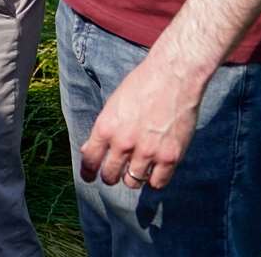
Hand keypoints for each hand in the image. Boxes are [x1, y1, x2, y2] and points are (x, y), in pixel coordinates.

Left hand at [78, 54, 202, 190]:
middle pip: (110, 175)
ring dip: (132, 178)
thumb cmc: (141, 86)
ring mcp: (148, 151)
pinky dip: (154, 180)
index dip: (87, 172)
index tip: (88, 177)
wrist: (173, 77)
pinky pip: (158, 183)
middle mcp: (124, 143)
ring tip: (136, 170)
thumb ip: (104, 130)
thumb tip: (89, 150)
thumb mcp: (113, 105)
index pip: (89, 160)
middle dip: (110, 176)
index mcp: (106, 128)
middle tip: (114, 174)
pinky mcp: (170, 156)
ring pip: (133, 182)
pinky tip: (154, 171)